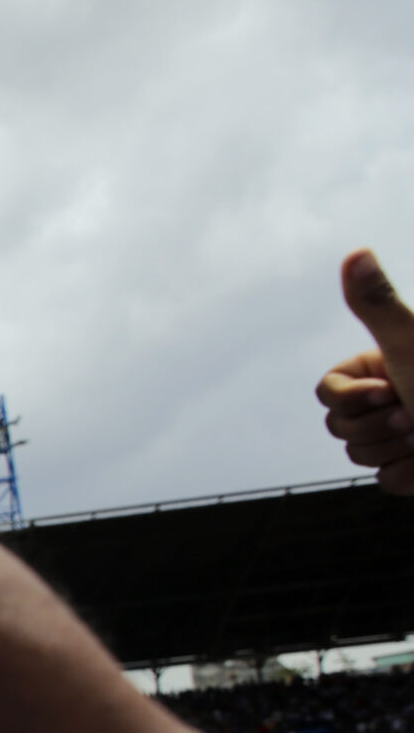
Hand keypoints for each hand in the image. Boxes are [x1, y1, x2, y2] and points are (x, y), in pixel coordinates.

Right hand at [319, 249, 413, 493]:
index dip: (349, 397)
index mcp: (384, 365)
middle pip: (337, 426)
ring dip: (396, 448)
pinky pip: (386, 481)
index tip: (386, 387)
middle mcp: (390, 398)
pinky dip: (412, 473)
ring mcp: (401, 435)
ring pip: (358, 454)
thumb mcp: (412, 343)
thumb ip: (376, 304)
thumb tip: (355, 251)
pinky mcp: (413, 468)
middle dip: (375, 425)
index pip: (327, 390)